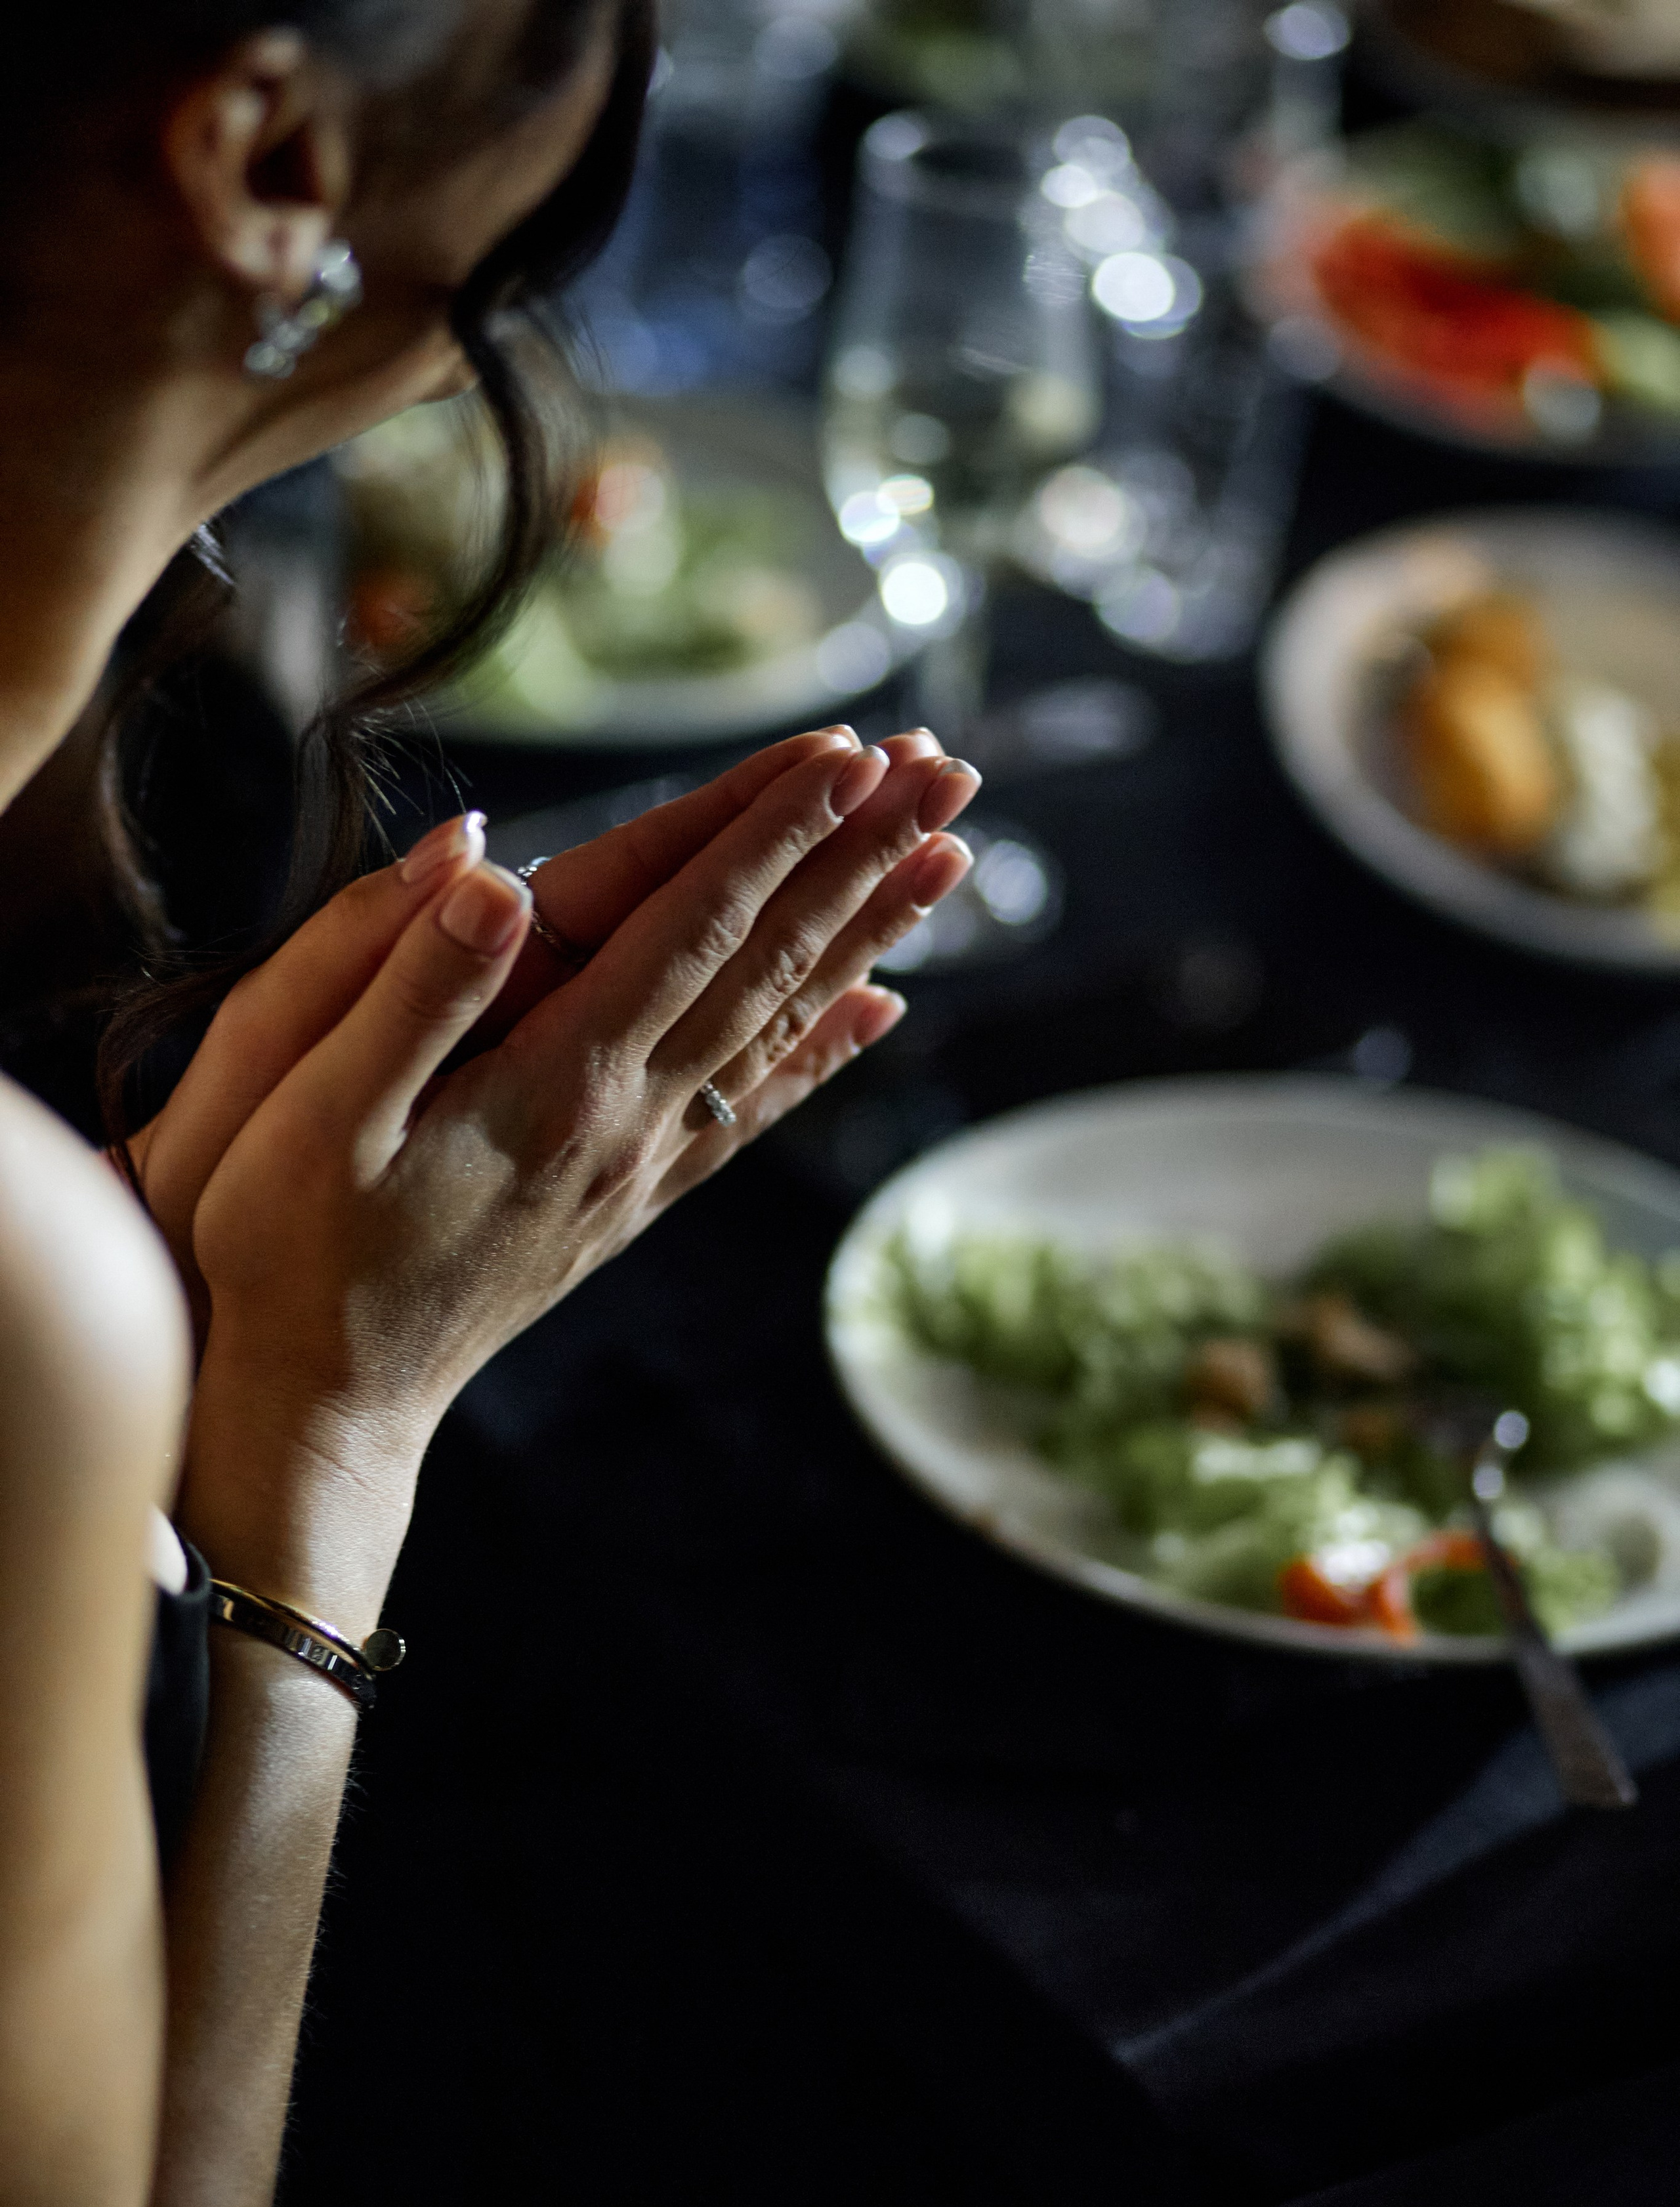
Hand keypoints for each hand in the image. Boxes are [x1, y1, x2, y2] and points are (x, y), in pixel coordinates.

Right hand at [186, 728, 975, 1457]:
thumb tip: (489, 870)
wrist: (324, 1405)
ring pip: (780, 1026)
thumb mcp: (311, 1117)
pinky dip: (822, 1050)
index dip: (771, 835)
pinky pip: (753, 1108)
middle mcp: (624, 1123)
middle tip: (947, 771)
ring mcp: (636, 1166)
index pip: (690, 931)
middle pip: (768, 965)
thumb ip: (404, 988)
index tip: (852, 755)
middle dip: (858, 857)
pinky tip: (878, 1009)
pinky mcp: (629, 1200)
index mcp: (554, 1083)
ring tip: (949, 857)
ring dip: (866, 935)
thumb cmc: (289, 1257)